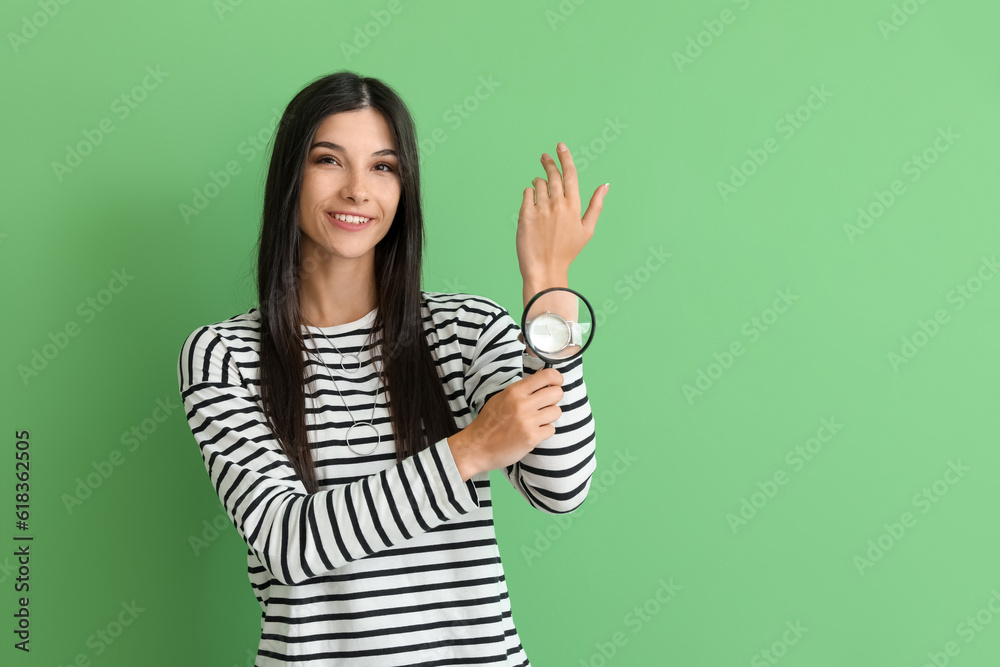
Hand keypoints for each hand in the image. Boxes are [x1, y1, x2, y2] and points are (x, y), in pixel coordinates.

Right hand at [448, 368, 564, 480]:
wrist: (477, 447)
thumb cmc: (489, 422)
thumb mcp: (501, 397)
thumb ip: (521, 390)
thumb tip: (543, 380)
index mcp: (515, 391)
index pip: (547, 376)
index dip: (556, 378)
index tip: (555, 383)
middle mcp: (523, 404)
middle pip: (557, 393)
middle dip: (554, 398)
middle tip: (545, 404)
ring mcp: (528, 421)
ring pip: (557, 412)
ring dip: (549, 416)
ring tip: (537, 420)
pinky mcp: (532, 438)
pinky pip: (552, 429)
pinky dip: (544, 431)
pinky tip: (533, 432)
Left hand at [516, 141, 607, 280]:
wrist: (545, 269)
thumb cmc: (567, 251)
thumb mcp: (587, 230)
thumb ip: (596, 205)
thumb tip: (605, 185)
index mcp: (574, 207)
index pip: (570, 174)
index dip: (565, 157)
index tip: (560, 146)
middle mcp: (558, 205)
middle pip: (553, 174)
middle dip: (549, 162)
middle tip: (544, 156)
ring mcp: (541, 209)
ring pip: (538, 183)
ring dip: (539, 182)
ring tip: (540, 191)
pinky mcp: (525, 215)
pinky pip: (527, 193)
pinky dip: (529, 194)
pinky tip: (533, 204)